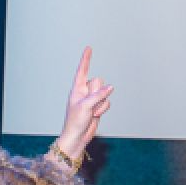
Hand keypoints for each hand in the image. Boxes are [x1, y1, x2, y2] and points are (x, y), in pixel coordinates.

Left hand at [55, 46, 114, 160]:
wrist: (77, 137)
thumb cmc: (75, 122)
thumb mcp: (85, 106)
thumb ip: (98, 95)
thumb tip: (110, 87)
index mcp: (77, 88)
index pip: (82, 70)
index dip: (86, 59)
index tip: (89, 48)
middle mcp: (84, 91)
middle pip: (99, 81)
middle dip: (97, 93)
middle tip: (89, 105)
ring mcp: (92, 98)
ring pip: (105, 92)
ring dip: (100, 103)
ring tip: (91, 112)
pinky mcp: (98, 105)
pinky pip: (107, 101)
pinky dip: (103, 109)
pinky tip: (95, 115)